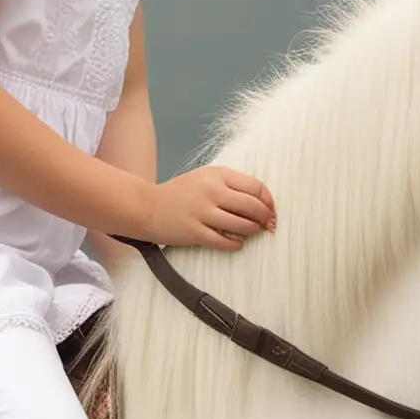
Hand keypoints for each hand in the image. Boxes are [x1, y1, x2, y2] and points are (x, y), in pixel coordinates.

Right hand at [145, 167, 276, 250]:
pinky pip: (225, 241)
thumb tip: (262, 200)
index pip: (255, 187)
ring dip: (252, 231)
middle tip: (267, 225)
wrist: (148, 207)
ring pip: (242, 225)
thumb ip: (231, 184)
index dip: (268, 201)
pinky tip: (236, 242)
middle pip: (252, 206)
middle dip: (265, 218)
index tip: (271, 210)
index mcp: (218, 174)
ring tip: (251, 232)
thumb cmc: (182, 192)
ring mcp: (202, 212)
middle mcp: (211, 191)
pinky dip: (236, 244)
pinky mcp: (195, 232)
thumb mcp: (206, 177)